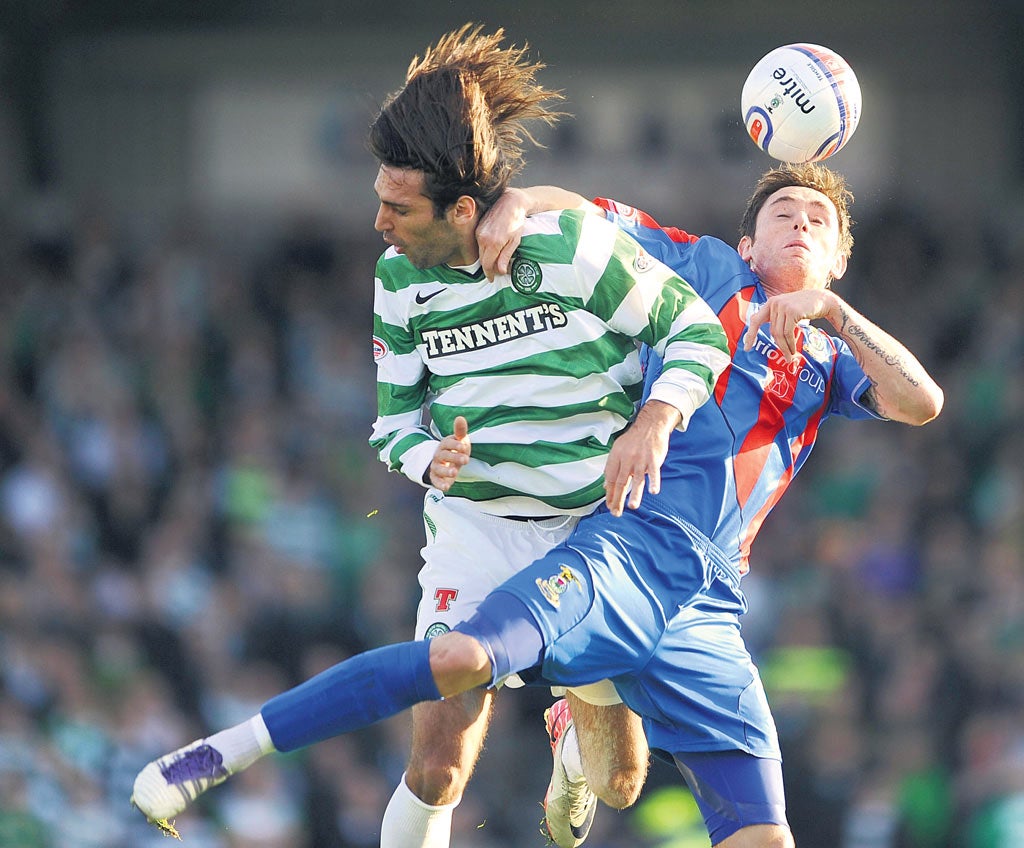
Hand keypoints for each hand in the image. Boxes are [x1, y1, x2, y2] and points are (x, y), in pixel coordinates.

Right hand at [428, 416, 470, 490]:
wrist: (447, 463)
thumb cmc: (455, 450)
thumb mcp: (459, 440)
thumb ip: (460, 431)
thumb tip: (460, 418)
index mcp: (445, 445)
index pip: (447, 443)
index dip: (455, 445)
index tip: (464, 447)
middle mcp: (439, 455)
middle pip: (443, 455)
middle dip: (454, 457)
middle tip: (466, 460)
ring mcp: (436, 466)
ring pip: (438, 468)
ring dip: (446, 471)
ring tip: (455, 473)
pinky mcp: (436, 477)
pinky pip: (435, 481)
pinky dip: (440, 484)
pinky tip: (446, 487)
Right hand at [477, 188, 527, 279]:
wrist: (510, 202)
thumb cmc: (516, 221)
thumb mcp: (514, 241)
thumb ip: (505, 257)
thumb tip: (500, 271)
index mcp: (493, 243)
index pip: (487, 265)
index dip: (489, 274)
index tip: (492, 279)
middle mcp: (483, 239)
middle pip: (482, 260)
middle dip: (488, 268)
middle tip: (495, 273)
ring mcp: (479, 233)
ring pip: (480, 252)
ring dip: (486, 259)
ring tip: (494, 263)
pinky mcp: (478, 228)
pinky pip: (479, 244)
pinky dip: (484, 250)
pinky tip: (491, 251)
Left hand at [603, 401, 678, 515]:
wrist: (650, 425)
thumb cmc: (634, 439)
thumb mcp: (618, 450)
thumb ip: (612, 467)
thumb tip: (605, 485)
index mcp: (616, 456)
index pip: (610, 478)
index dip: (609, 493)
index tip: (609, 505)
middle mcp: (627, 458)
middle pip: (621, 482)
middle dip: (618, 499)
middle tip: (616, 512)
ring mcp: (641, 459)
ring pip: (637, 479)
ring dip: (635, 494)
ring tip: (632, 506)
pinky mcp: (654, 459)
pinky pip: (654, 472)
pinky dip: (654, 481)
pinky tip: (653, 491)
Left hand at [743, 289, 837, 362]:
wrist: (823, 300)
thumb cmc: (805, 308)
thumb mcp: (787, 311)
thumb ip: (777, 319)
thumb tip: (771, 336)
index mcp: (771, 303)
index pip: (755, 320)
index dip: (750, 335)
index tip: (747, 348)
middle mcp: (774, 303)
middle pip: (772, 331)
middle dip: (778, 346)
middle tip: (784, 358)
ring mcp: (783, 306)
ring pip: (780, 333)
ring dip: (786, 347)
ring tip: (790, 356)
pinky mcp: (792, 311)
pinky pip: (788, 332)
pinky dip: (791, 343)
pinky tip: (794, 349)